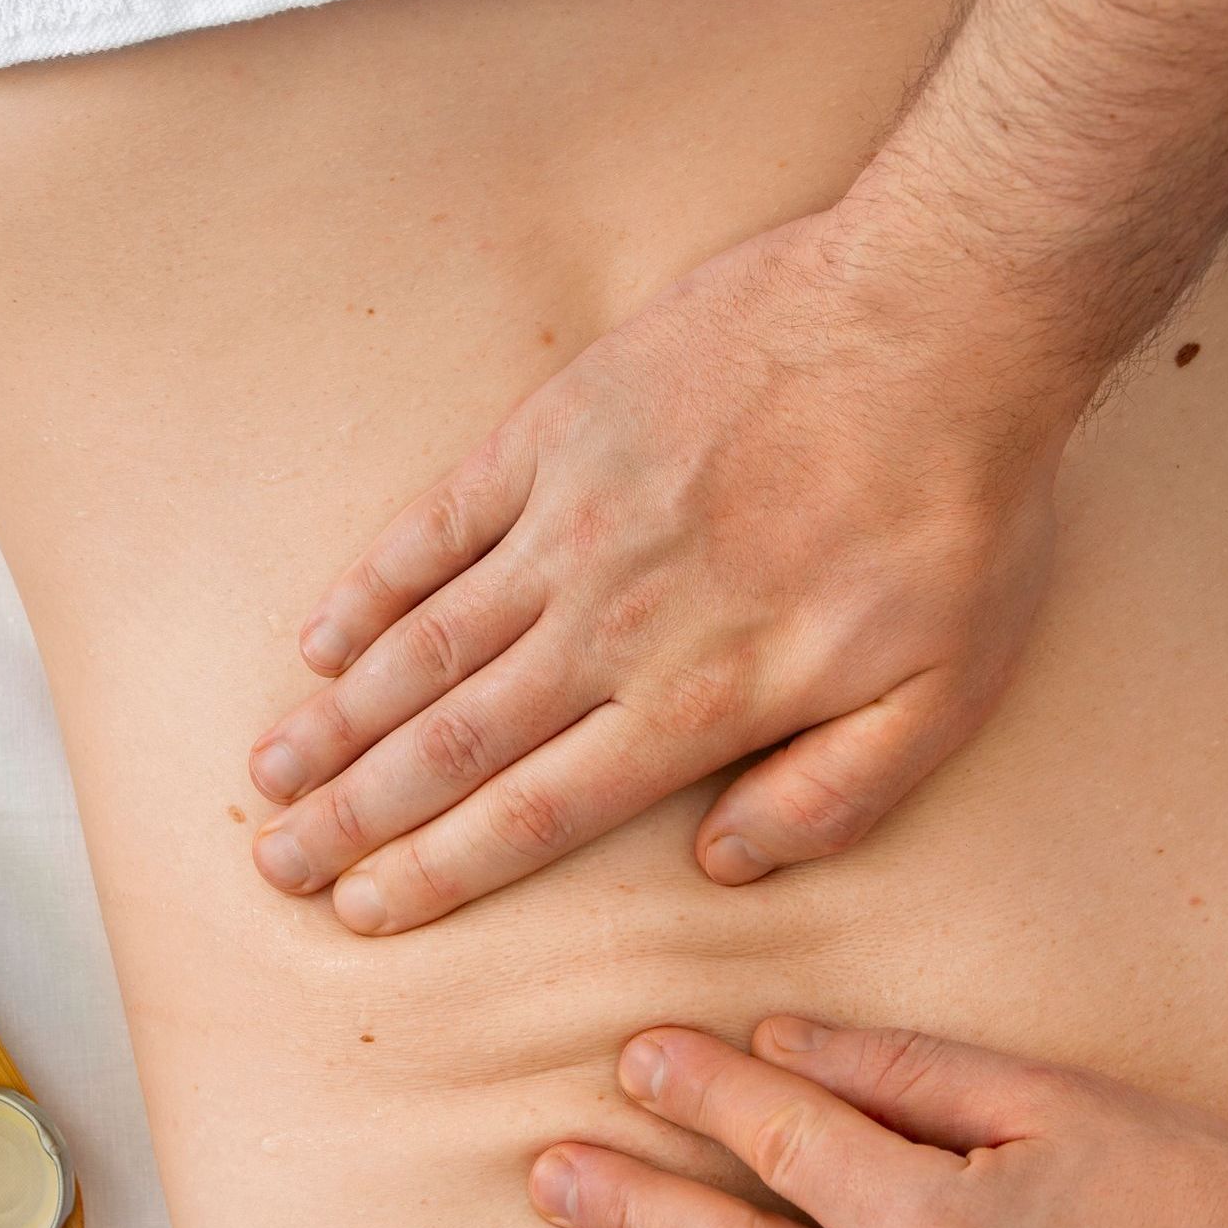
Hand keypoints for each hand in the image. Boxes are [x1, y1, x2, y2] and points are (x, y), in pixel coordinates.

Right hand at [248, 206, 1065, 933]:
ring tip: (270, 772)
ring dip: (338, 716)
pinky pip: (438, 522)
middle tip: (278, 862)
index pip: (535, 814)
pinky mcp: (559, 429)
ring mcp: (570, 521)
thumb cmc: (957, 512)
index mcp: (695, 702)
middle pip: (451, 743)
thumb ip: (834, 796)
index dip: (437, 872)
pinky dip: (371, 584)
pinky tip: (318, 635)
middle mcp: (609, 625)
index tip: (366, 910)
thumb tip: (723, 866)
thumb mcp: (946, 692)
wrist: (935, 317)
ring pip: (424, 644)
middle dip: (354, 814)